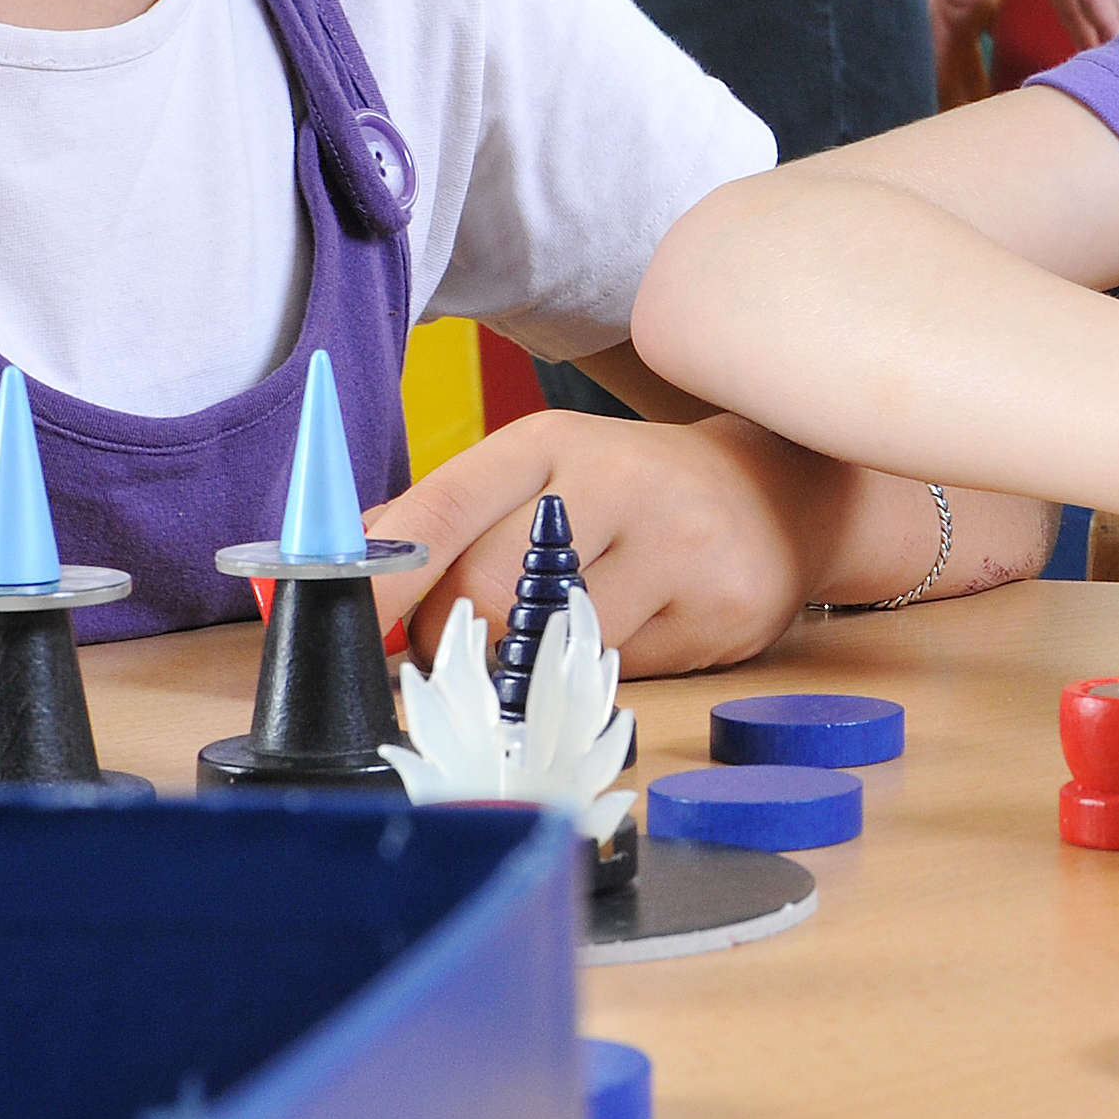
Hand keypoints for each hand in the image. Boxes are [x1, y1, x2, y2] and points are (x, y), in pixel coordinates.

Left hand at [370, 411, 860, 684]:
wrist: (778, 496)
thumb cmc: (631, 493)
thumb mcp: (541, 473)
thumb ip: (445, 517)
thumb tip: (344, 558)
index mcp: (552, 442)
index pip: (446, 508)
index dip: (384, 573)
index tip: (339, 617)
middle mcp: (616, 483)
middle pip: (487, 592)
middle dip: (453, 637)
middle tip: (461, 645)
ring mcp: (675, 550)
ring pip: (550, 644)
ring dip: (525, 662)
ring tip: (548, 635)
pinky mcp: (717, 614)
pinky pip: (616, 676)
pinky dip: (595, 673)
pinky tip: (627, 632)